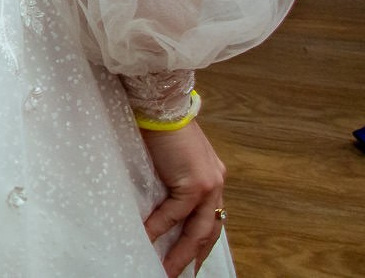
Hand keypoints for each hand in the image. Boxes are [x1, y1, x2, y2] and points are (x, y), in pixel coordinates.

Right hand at [140, 122, 226, 276]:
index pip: (210, 217)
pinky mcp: (195, 183)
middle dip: (195, 256)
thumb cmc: (161, 125)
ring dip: (181, 253)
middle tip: (180, 274)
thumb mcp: (173, 158)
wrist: (161, 104)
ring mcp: (209, 185)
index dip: (202, 241)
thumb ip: (173, 179)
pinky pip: (175, 215)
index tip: (192, 259)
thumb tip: (157, 200)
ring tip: (165, 269)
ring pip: (197, 230)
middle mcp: (216, 183)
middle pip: (208, 230)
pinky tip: (147, 238)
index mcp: (213, 177)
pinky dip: (160, 229)